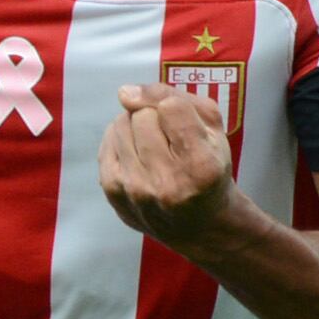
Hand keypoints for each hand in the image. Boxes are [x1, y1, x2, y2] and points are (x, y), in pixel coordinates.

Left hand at [101, 84, 234, 246]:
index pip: (171, 107)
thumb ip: (176, 97)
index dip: (176, 106)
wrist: (199, 225)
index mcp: (201, 166)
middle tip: (169, 137)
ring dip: (135, 126)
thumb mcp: (211, 129)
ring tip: (154, 146)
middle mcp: (166, 182)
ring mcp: (136, 190)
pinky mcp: (114, 192)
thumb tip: (125, 93)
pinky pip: (106, 141)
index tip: (182, 121)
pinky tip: (138, 155)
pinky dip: (121, 140)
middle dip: (155, 116)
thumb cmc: (210, 169)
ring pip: (121, 124)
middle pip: (143, 115)